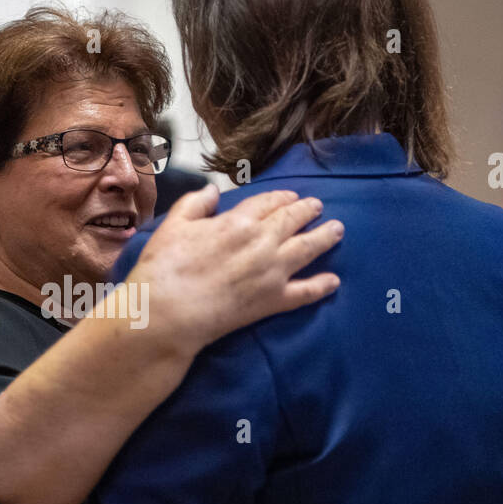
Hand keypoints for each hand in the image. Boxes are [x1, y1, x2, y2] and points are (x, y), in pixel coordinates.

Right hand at [127, 186, 343, 353]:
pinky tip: (334, 281)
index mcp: (238, 222)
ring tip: (337, 229)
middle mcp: (262, 243)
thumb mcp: (174, 225)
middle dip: (308, 210)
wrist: (169, 312)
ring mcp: (272, 272)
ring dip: (325, 237)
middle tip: (318, 206)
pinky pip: (305, 292)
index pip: (269, 202)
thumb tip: (212, 191)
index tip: (291, 197)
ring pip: (307, 249)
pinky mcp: (273, 301)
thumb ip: (195, 204)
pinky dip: (322, 286)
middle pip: (293, 220)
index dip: (282, 198)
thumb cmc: (165, 267)